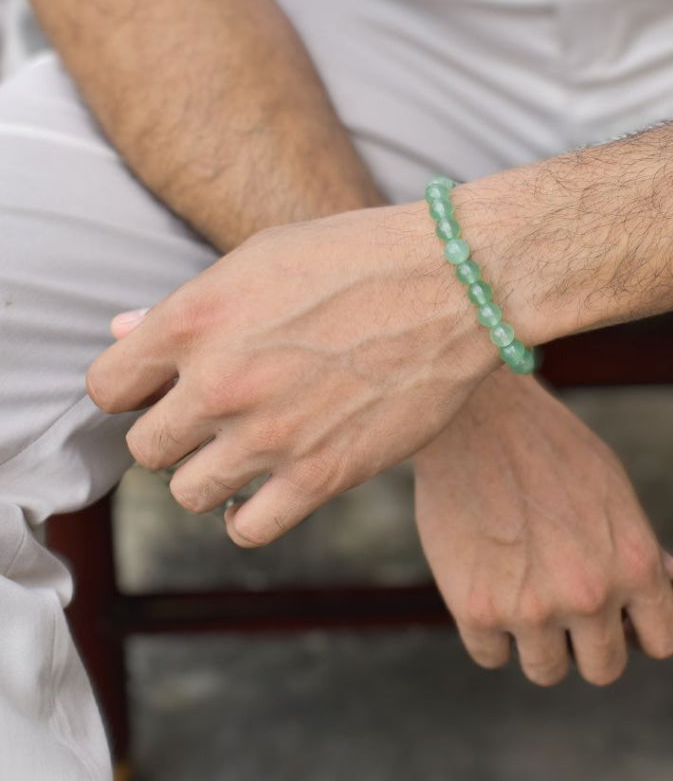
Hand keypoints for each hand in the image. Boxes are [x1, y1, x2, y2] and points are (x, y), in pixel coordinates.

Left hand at [86, 204, 497, 546]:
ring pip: (189, 492)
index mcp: (196, 319)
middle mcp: (221, 382)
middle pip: (147, 448)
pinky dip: (251, 512)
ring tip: (250, 446)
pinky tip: (274, 482)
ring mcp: (271, 434)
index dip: (132, 390)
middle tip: (218, 414)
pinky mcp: (322, 474)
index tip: (161, 388)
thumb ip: (189, 305)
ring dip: (212, 472)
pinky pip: (248, 527)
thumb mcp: (263, 257)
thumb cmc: (361, 257)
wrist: (454, 283)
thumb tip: (123, 333)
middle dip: (176, 432)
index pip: (107, 387)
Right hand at [414, 371, 672, 686]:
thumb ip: (638, 539)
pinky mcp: (476, 610)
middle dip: (587, 643)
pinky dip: (488, 630)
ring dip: (536, 641)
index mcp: (634, 561)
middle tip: (561, 602)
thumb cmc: (548, 444)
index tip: (619, 616)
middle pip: (605, 668)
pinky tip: (486, 583)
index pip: (664, 639)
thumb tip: (671, 575)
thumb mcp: (610, 483)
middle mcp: (590, 594)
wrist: (474, 416)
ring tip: (520, 587)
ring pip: (546, 670)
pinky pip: (491, 655)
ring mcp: (533, 608)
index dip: (642, 630)